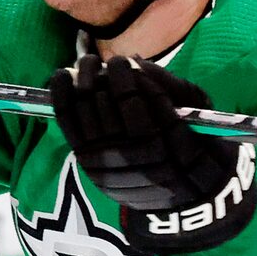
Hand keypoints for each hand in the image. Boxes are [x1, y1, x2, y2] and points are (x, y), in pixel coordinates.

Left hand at [49, 52, 254, 253]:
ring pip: (88, 117)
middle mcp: (139, 160)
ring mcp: (112, 168)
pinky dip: (62, 99)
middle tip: (100, 62)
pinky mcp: (92, 170)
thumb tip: (133, 61)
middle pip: (108, 109)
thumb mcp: (196, 109)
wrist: (187, 194)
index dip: (124, 79)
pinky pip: (71, 130)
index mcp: (170, 144)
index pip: (137, 106)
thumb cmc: (196, 141)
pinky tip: (60, 77)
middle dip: (100, 79)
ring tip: (87, 65)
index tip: (121, 61)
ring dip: (82, 84)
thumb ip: (169, 84)